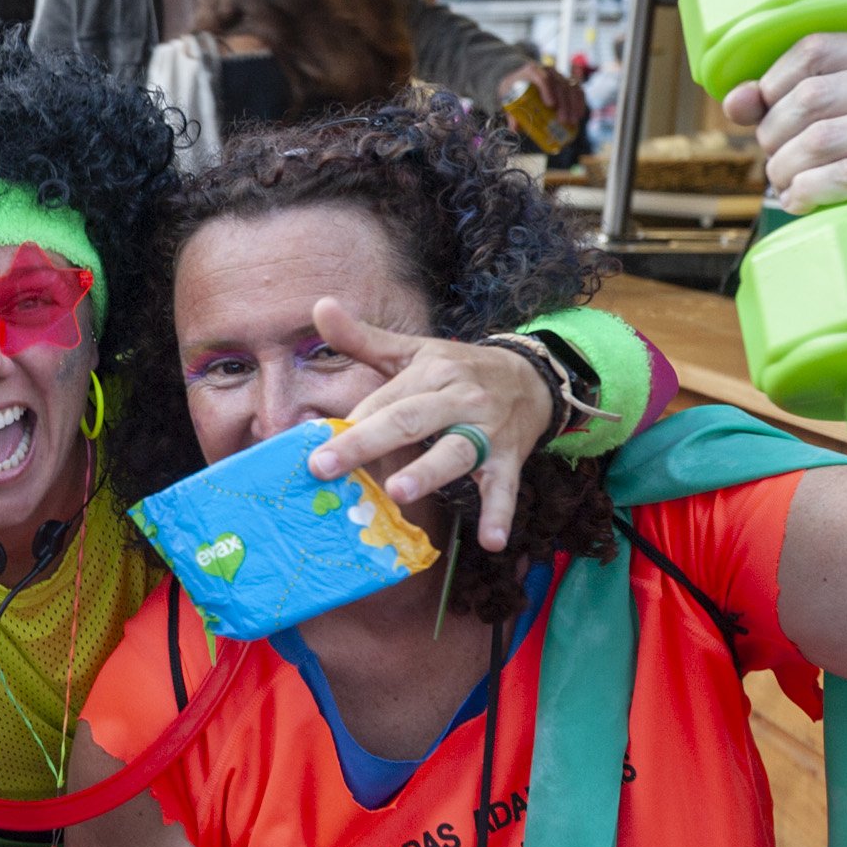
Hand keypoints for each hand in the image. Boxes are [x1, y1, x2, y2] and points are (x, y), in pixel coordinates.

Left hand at [302, 299, 553, 551]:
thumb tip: (320, 305)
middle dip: (367, 443)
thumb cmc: (457, 369)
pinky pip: (505, 487)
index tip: (314, 446)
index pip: (385, 399)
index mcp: (430, 372)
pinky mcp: (509, 457)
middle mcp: (458, 398)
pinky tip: (492, 541)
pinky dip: (500, 514)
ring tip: (399, 493)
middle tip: (326, 467)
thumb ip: (363, 337)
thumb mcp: (413, 351)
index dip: (352, 423)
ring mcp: (486, 429)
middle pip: (409, 420)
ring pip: (455, 451)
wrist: (532, 376)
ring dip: (428, 472)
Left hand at [502, 61, 586, 134]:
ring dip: (573, 105)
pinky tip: (579, 114)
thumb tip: (515, 128)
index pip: (542, 78)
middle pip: (559, 85)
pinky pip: (577, 89)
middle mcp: (548, 70)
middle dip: (564, 103)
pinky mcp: (567, 81)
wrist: (521, 76)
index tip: (551, 105)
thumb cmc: (514, 89)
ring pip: (571, 87)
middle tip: (563, 120)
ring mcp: (559, 75)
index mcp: (532, 71)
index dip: (548, 90)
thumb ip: (511, 112)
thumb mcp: (508, 97)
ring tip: (572, 121)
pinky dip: (580, 102)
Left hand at [722, 33, 846, 213]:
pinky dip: (808, 191)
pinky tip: (801, 200)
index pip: (814, 51)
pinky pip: (844, 174)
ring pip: (820, 140)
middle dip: (775, 136)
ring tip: (785, 183)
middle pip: (811, 98)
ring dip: (785, 170)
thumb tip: (736, 103)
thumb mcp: (830, 108)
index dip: (775, 86)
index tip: (771, 115)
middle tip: (777, 159)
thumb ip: (780, 100)